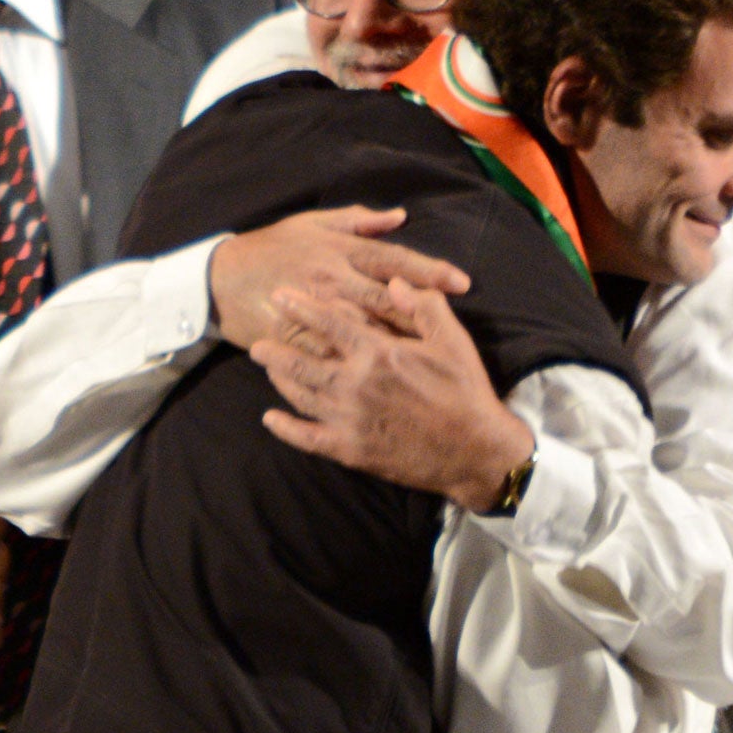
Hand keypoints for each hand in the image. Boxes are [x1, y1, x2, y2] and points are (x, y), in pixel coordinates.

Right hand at [208, 204, 469, 348]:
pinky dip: (353, 367)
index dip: (429, 271)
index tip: (462, 283)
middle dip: (422, 314)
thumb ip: (358, 220)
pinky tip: (379, 379)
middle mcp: (330, 279)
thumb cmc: (270, 247)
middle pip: (385, 299)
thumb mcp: (312, 222)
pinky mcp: (294, 339)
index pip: (393, 259)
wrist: (219, 277)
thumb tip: (399, 216)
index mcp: (338, 250)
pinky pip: (329, 356)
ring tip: (429, 359)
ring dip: (394, 345)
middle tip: (457, 330)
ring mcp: (312, 312)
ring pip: (361, 331)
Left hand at [248, 278, 533, 512]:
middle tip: (257, 340)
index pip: (329, 323)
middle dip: (276, 348)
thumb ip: (423, 306)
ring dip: (279, 379)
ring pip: (300, 394)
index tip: (280, 297)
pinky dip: (285, 428)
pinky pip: (306, 438)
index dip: (302, 308)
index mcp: (378, 353)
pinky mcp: (348, 449)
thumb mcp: (452, 340)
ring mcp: (348, 419)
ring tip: (266, 367)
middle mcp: (355, 384)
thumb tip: (394, 281)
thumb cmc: (466, 390)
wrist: (475, 450)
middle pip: (302, 360)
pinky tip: (270, 418)